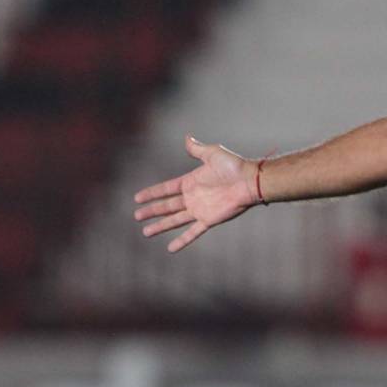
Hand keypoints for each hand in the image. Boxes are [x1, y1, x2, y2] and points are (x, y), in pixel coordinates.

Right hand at [134, 135, 258, 251]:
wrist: (249, 182)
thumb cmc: (233, 166)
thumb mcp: (212, 154)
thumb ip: (197, 150)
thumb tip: (186, 138)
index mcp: (191, 182)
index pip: (166, 189)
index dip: (152, 193)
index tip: (137, 198)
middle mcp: (193, 197)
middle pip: (167, 206)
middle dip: (152, 211)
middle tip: (137, 216)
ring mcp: (200, 210)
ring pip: (175, 220)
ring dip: (161, 226)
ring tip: (146, 233)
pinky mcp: (209, 220)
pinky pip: (193, 232)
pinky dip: (182, 240)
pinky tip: (171, 248)